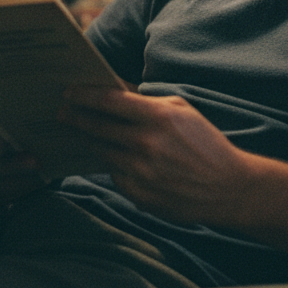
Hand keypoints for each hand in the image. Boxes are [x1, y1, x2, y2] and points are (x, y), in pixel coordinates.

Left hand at [58, 87, 254, 224]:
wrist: (226, 187)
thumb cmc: (204, 142)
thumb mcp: (181, 109)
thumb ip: (148, 100)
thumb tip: (116, 92)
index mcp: (157, 117)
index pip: (109, 102)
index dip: (84, 96)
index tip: (69, 92)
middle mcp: (145, 144)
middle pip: (97, 127)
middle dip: (76, 118)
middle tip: (62, 112)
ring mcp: (140, 172)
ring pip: (102, 152)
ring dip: (89, 141)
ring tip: (80, 132)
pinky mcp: (139, 194)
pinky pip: (115, 174)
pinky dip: (112, 164)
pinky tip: (110, 156)